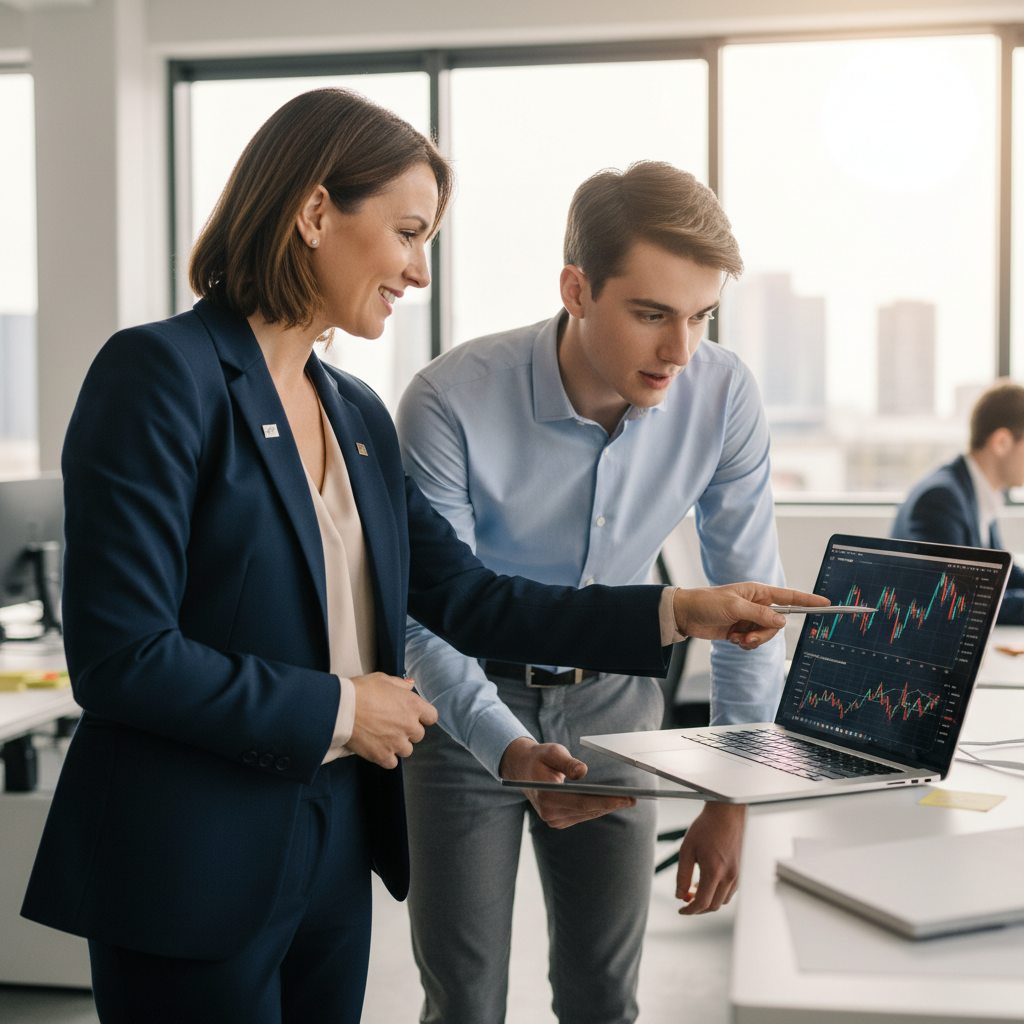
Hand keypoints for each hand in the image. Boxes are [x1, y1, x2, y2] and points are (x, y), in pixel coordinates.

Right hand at [346, 673, 437, 768]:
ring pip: (407, 750)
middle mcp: (409, 726)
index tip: (413, 716)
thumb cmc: (361, 690)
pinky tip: (377, 748)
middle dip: (408, 731)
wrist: (341, 708)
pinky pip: (393, 763)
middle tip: (392, 725)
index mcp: (413, 706)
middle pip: (419, 735)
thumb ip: (400, 684)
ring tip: (383, 737)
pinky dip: (386, 758)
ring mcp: (397, 743)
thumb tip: (411, 686)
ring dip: (398, 745)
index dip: (423, 716)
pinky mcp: (383, 756)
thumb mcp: (383, 679)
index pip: (431, 717)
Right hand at [498, 737, 635, 828]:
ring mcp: (554, 820)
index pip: (583, 801)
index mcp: (547, 796)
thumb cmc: (539, 758)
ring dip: (606, 807)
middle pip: (588, 809)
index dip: (607, 801)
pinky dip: (597, 808)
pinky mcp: (558, 821)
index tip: (627, 798)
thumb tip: (583, 772)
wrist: (522, 770)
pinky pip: (582, 815)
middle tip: (634, 799)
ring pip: (587, 814)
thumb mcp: (552, 752)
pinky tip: (611, 802)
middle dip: (612, 804)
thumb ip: (567, 762)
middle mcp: (550, 813)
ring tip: (627, 800)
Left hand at [673, 583, 829, 649]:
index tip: (825, 603)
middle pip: (777, 624)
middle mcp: (757, 605)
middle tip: (747, 636)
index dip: (807, 600)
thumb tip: (782, 622)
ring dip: (753, 640)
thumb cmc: (706, 603)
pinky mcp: (741, 630)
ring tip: (737, 638)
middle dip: (765, 633)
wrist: (685, 615)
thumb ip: (760, 614)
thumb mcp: (734, 607)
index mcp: (758, 592)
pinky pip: (754, 642)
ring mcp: (749, 619)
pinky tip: (732, 639)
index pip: (789, 597)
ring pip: (766, 635)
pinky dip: (745, 644)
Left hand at [676, 802, 746, 913]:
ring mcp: (738, 874)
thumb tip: (679, 895)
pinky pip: (730, 891)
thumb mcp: (687, 849)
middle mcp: (729, 876)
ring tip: (694, 889)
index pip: (702, 903)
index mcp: (714, 871)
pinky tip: (707, 882)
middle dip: (698, 908)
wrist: (727, 813)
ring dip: (708, 901)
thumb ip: (682, 875)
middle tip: (686, 900)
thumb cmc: (707, 827)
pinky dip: (718, 893)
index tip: (681, 910)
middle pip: (713, 906)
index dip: (690, 910)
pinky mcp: (741, 870)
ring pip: (723, 900)